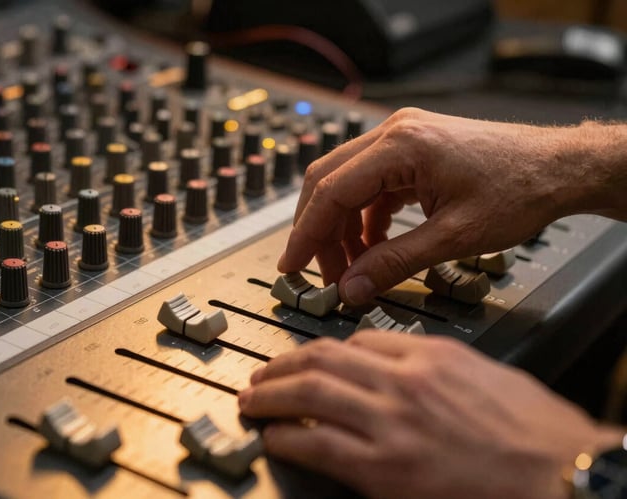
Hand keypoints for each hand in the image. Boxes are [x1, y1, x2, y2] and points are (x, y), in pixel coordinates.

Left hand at [238, 332, 623, 498]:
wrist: (562, 476)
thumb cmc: (540, 436)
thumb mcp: (492, 379)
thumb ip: (445, 369)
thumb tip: (415, 369)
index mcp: (432, 356)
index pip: (360, 340)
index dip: (325, 350)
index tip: (311, 359)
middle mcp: (404, 382)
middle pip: (323, 357)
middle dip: (283, 363)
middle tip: (262, 373)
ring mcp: (390, 422)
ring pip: (310, 392)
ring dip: (271, 394)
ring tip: (253, 400)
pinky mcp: (383, 468)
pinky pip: (317, 443)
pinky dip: (287, 437)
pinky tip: (274, 438)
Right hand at [278, 108, 613, 305]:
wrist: (559, 167)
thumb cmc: (520, 189)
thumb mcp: (453, 237)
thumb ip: (394, 264)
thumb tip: (352, 288)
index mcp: (402, 145)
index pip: (331, 190)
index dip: (306, 234)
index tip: (291, 265)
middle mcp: (395, 132)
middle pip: (329, 182)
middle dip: (319, 232)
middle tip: (322, 274)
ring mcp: (402, 138)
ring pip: (347, 184)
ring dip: (342, 228)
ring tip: (352, 269)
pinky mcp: (411, 151)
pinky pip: (371, 185)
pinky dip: (364, 219)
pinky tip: (372, 248)